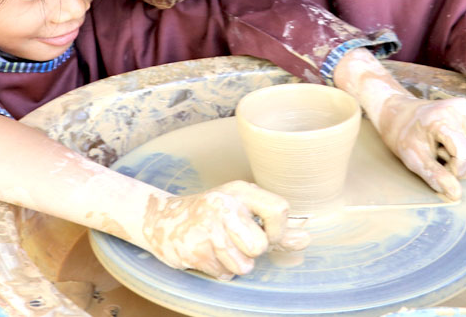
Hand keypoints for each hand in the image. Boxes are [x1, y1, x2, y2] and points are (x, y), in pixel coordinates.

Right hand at [137, 181, 307, 279]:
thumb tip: (305, 240)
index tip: (266, 233)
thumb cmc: (210, 216)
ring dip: (233, 263)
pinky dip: (217, 269)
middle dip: (251, 252)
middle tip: (234, 240)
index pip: (279, 210)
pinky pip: (224, 273)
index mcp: (239, 191)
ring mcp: (206, 227)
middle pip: (260, 245)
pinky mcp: (194, 249)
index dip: (278, 230)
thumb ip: (274, 228)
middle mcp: (222, 204)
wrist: (160, 220)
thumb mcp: (241, 212)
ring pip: (243, 265)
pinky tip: (205, 253)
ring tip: (217, 247)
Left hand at [371, 94, 465, 199]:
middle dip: (462, 165)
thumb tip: (455, 195)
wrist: (397, 114)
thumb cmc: (401, 136)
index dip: (456, 170)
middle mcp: (460, 109)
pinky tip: (450, 145)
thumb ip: (434, 175)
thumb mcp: (412, 158)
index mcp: (442, 117)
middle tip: (438, 158)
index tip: (438, 166)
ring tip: (443, 151)